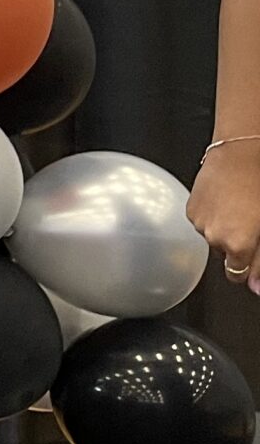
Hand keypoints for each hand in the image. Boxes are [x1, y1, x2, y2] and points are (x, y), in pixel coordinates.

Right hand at [188, 143, 259, 288]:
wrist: (240, 155)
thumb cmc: (258, 187)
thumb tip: (255, 288)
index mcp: (237, 245)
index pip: (238, 274)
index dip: (248, 264)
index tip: (252, 252)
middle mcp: (214, 237)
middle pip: (225, 254)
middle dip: (236, 243)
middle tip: (249, 221)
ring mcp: (199, 222)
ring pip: (212, 237)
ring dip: (223, 228)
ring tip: (236, 207)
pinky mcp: (190, 208)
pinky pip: (201, 222)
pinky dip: (211, 216)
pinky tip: (223, 201)